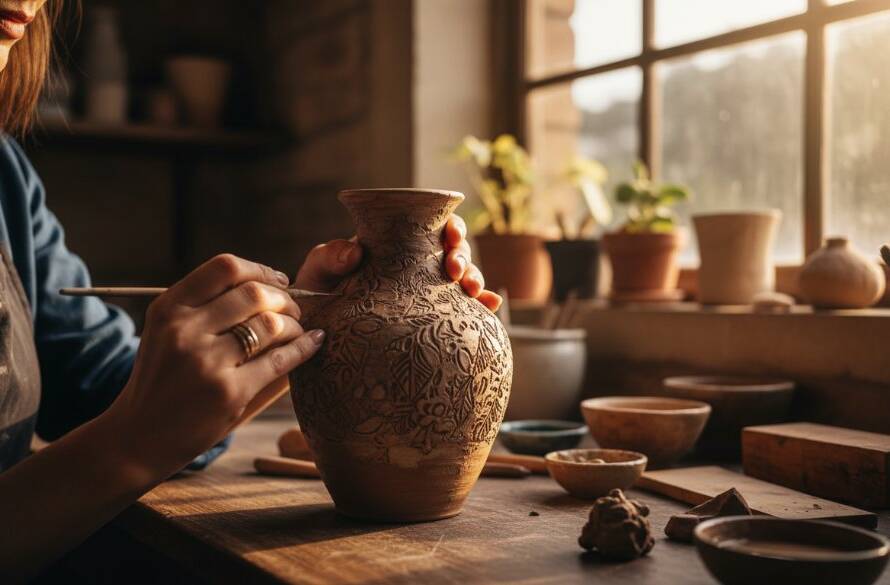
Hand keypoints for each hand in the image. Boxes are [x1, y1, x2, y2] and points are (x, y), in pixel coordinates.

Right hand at [104, 254, 324, 480]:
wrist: (138, 438)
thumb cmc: (162, 380)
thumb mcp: (167, 333)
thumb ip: (207, 307)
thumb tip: (273, 285)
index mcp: (168, 309)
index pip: (226, 267)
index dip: (261, 270)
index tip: (280, 281)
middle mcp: (184, 330)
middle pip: (254, 293)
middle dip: (285, 299)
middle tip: (295, 310)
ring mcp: (206, 362)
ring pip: (271, 324)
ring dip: (295, 324)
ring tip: (299, 330)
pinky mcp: (229, 392)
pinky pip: (281, 359)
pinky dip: (304, 347)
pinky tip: (314, 342)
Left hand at [294, 215, 501, 310]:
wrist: (316, 333)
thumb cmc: (316, 295)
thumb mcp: (317, 271)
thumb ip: (329, 256)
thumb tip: (354, 251)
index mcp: (395, 246)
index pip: (431, 226)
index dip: (449, 226)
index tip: (450, 235)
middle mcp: (416, 266)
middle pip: (454, 250)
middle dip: (463, 256)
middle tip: (455, 273)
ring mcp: (426, 293)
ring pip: (463, 278)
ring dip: (475, 279)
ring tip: (472, 293)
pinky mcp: (431, 319)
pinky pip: (462, 311)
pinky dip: (482, 307)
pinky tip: (491, 310)